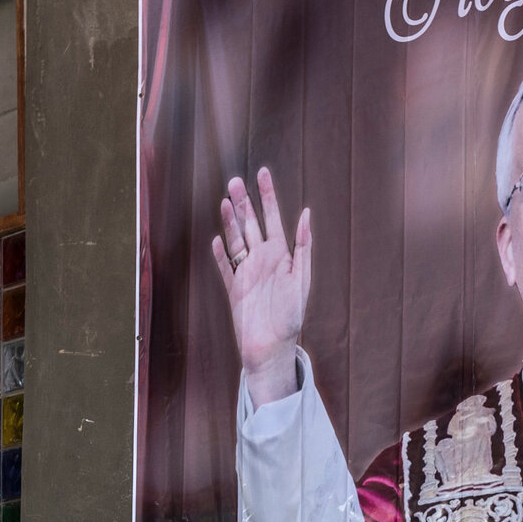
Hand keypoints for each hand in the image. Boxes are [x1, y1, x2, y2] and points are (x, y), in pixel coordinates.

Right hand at [212, 168, 311, 405]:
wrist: (271, 349)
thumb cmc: (290, 317)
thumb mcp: (301, 279)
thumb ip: (302, 247)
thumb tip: (306, 213)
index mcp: (281, 256)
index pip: (273, 218)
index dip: (268, 196)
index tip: (262, 172)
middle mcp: (263, 261)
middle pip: (250, 225)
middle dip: (243, 202)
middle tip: (235, 181)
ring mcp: (247, 273)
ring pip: (236, 240)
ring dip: (230, 220)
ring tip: (225, 199)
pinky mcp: (234, 289)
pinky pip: (225, 268)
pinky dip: (220, 254)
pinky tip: (216, 240)